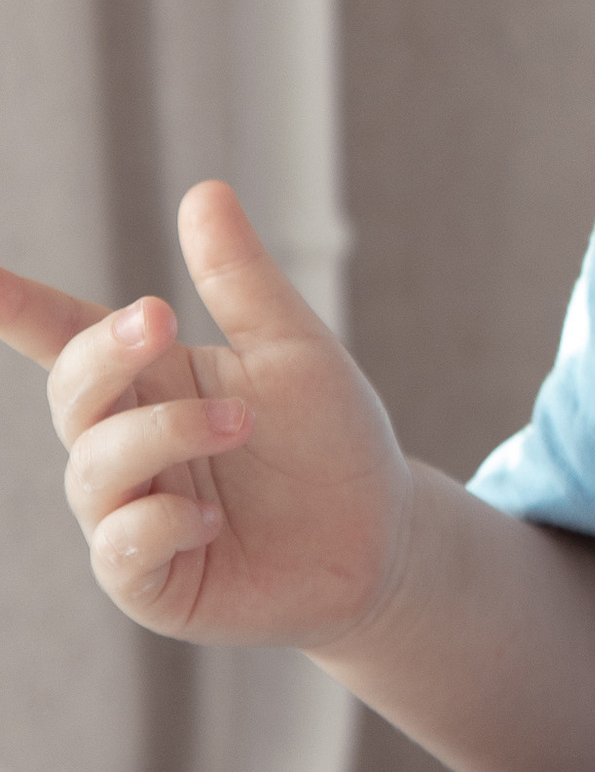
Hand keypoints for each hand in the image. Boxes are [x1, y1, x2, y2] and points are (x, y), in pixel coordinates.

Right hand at [0, 182, 413, 648]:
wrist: (381, 537)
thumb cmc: (331, 439)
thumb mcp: (295, 349)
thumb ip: (242, 280)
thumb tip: (203, 191)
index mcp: (153, 379)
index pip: (65, 335)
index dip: (16, 307)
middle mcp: (129, 443)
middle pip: (73, 394)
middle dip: (103, 356)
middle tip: (160, 320)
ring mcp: (132, 513)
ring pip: (94, 469)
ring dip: (162, 434)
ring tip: (239, 420)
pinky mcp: (151, 581)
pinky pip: (119, 547)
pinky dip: (158, 522)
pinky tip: (214, 514)